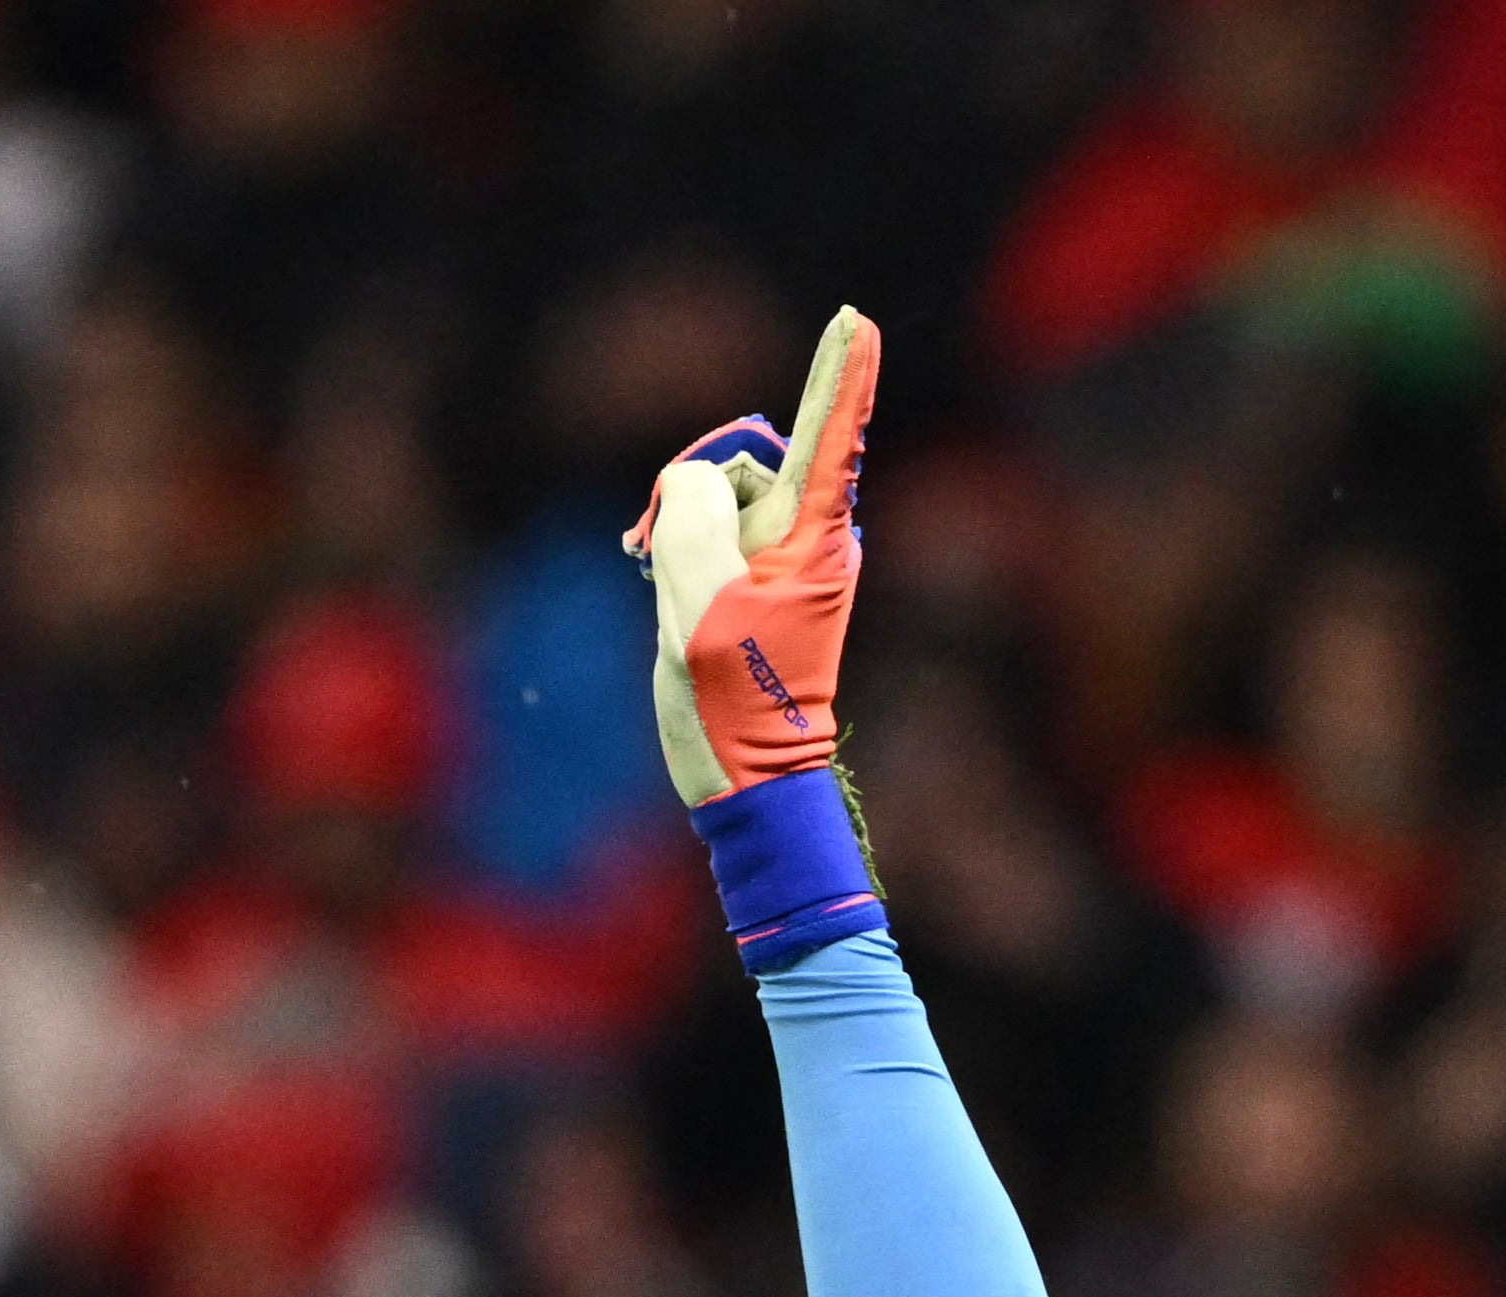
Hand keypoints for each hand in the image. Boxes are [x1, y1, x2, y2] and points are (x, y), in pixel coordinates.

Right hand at [628, 307, 881, 808]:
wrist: (746, 769)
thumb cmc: (731, 695)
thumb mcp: (698, 599)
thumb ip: (691, 516)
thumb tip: (694, 482)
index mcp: (811, 535)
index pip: (831, 434)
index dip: (839, 371)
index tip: (853, 318)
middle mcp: (811, 535)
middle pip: (744, 461)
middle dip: (693, 486)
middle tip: (653, 548)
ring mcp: (789, 556)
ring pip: (722, 495)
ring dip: (679, 524)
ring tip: (657, 580)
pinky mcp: (764, 577)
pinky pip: (718, 528)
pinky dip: (683, 545)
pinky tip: (660, 578)